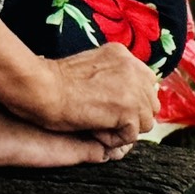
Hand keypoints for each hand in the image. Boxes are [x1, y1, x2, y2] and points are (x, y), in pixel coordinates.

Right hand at [29, 43, 162, 144]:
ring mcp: (134, 88)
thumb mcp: (89, 66)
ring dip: (122, 128)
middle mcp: (133, 68)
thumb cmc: (54, 82)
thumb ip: (110, 74)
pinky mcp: (128, 109)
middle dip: (132, 116)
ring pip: (145, 121)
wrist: (43, 88)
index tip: (114, 108)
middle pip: (150, 102)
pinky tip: (94, 130)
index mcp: (123, 54)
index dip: (133, 100)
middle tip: (106, 120)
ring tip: (98, 126)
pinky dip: (113, 139)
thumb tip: (120, 92)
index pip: (147, 82)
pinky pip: (131, 135)